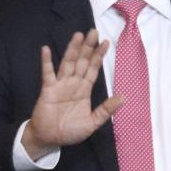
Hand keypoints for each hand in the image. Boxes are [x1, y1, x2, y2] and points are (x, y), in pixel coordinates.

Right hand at [22, 31, 121, 158]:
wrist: (50, 139)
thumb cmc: (70, 132)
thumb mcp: (92, 122)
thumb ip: (106, 110)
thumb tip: (123, 98)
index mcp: (84, 90)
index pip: (93, 69)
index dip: (99, 56)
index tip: (106, 42)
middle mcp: (73, 84)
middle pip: (82, 61)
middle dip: (88, 47)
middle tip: (94, 31)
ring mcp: (60, 85)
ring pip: (68, 63)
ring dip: (72, 49)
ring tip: (78, 35)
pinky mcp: (47, 90)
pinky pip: (47, 74)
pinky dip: (46, 61)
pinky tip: (46, 49)